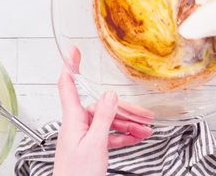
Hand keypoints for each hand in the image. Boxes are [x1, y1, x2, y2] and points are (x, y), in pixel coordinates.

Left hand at [53, 48, 152, 175]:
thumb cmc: (77, 175)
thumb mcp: (95, 144)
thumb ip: (103, 118)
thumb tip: (110, 94)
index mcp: (73, 119)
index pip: (68, 86)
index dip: (71, 67)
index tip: (73, 52)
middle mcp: (77, 124)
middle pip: (102, 107)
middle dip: (124, 109)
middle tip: (145, 114)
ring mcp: (84, 135)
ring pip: (109, 122)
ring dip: (128, 124)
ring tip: (147, 129)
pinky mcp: (91, 146)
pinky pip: (109, 135)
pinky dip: (124, 135)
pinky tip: (138, 136)